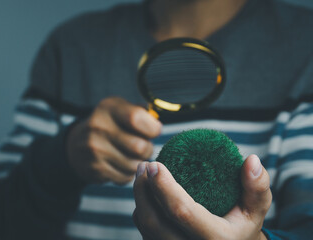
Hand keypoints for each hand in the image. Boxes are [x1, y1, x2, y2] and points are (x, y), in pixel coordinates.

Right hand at [66, 97, 161, 183]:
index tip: (153, 131)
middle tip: (144, 147)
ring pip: (134, 165)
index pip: (137, 118)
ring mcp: (95, 150)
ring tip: (133, 156)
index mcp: (109, 108)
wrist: (76, 145)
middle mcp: (98, 127)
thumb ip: (141, 112)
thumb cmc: (109, 125)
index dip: (152, 128)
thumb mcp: (120, 110)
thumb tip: (157, 123)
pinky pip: (125, 177)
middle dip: (148, 149)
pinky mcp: (95, 169)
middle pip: (139, 147)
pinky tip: (122, 165)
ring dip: (139, 163)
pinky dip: (129, 174)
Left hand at [133, 155, 270, 239]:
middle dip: (143, 190)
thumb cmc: (243, 227)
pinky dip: (142, 209)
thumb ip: (257, 187)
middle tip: (144, 165)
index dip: (164, 187)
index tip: (155, 164)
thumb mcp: (257, 209)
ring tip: (141, 172)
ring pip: (146, 227)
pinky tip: (145, 190)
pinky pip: (145, 231)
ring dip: (139, 197)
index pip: (182, 212)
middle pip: (155, 222)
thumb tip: (252, 159)